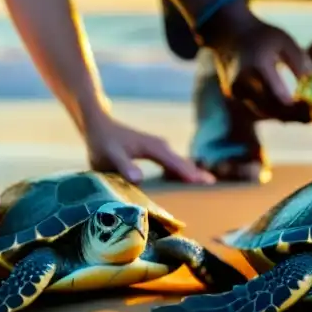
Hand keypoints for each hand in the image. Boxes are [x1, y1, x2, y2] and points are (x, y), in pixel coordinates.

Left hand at [84, 113, 214, 184]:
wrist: (98, 125)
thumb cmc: (103, 142)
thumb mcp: (110, 155)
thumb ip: (124, 166)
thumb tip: (139, 179)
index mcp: (153, 147)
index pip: (176, 163)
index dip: (189, 174)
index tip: (205, 183)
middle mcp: (160, 146)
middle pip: (183, 162)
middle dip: (197, 173)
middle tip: (213, 185)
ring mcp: (159, 148)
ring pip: (180, 162)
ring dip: (192, 172)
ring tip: (206, 184)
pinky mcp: (156, 151)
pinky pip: (173, 163)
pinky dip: (182, 171)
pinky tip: (187, 181)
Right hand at [203, 6, 311, 121]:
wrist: (229, 33)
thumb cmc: (263, 35)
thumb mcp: (286, 42)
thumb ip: (301, 63)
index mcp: (257, 67)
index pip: (280, 98)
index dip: (299, 109)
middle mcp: (243, 83)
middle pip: (273, 111)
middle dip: (296, 118)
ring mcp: (236, 92)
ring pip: (265, 113)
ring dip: (285, 116)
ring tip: (307, 114)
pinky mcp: (234, 95)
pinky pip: (257, 108)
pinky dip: (274, 110)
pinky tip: (289, 106)